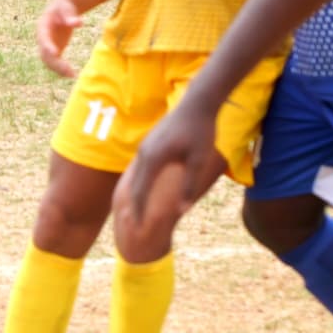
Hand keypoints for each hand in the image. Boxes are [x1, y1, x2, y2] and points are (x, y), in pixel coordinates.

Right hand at [36, 0, 84, 77]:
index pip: (43, 38)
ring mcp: (47, 46)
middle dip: (55, 63)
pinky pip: (54, 63)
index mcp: (43, 26)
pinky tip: (71, 74)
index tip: (55, 53)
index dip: (47, 46)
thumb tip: (78, 23)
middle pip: (45, 53)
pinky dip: (61, 69)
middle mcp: (42, 38)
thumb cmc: (64, 7)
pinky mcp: (53, 51)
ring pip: (49, 61)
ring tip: (72, 75)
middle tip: (69, 71)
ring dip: (58, 69)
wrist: (62, 10)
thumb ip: (70, 15)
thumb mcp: (67, 8)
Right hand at [120, 97, 218, 229]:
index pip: (141, 192)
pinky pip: (139, 167)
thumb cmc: (201, 131)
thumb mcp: (199, 161)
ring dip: (134, 194)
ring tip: (134, 212)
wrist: (198, 102)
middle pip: (133, 186)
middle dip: (132, 207)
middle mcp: (145, 153)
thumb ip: (189, 186)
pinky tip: (142, 189)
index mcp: (154, 159)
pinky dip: (138, 182)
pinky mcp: (149, 143)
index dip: (138, 212)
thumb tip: (181, 211)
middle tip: (130, 228)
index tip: (137, 229)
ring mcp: (145, 147)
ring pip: (135, 176)